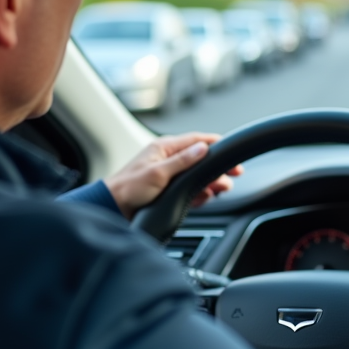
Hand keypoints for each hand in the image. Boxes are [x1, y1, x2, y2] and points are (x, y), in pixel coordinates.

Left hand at [105, 132, 242, 219]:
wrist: (113, 208)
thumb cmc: (129, 188)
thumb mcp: (158, 173)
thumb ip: (182, 161)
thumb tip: (203, 148)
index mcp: (165, 148)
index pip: (197, 140)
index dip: (216, 146)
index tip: (232, 153)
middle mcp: (168, 159)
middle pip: (201, 159)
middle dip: (217, 167)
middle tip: (234, 174)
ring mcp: (169, 174)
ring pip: (197, 175)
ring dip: (211, 182)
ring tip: (222, 189)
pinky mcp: (168, 190)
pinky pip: (190, 189)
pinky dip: (200, 194)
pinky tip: (206, 198)